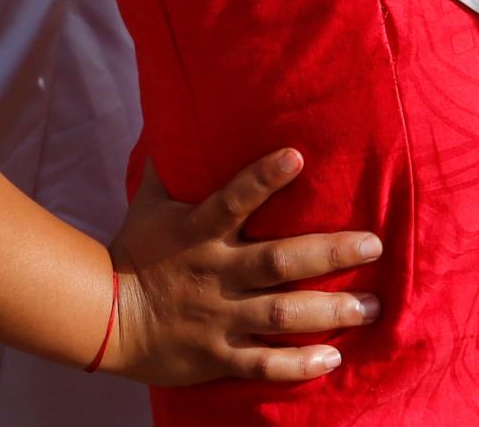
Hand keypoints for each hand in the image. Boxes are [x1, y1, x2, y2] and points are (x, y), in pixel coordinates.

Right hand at [104, 149, 382, 385]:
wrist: (104, 318)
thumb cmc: (132, 252)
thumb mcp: (149, 203)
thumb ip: (168, 164)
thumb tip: (173, 115)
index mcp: (198, 233)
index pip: (232, 200)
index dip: (262, 179)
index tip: (297, 156)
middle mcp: (215, 273)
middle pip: (279, 261)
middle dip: (330, 253)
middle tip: (374, 245)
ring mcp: (219, 317)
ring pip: (282, 314)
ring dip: (331, 310)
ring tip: (371, 305)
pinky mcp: (218, 355)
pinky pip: (264, 363)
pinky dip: (299, 363)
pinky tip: (333, 358)